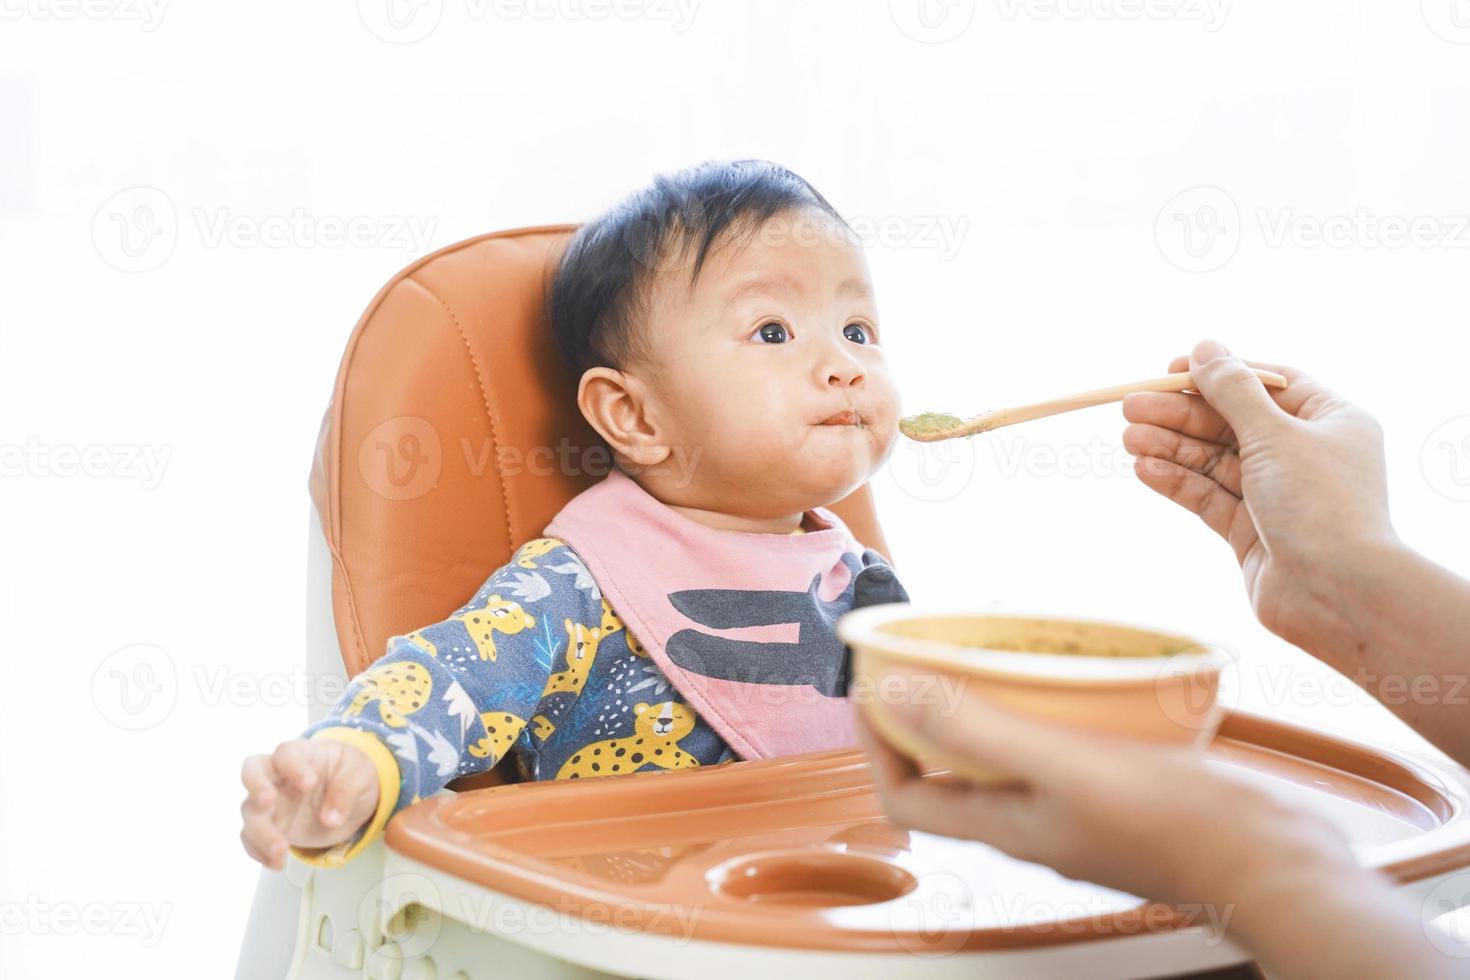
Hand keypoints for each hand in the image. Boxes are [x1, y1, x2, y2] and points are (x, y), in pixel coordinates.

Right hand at [239, 737, 379, 869]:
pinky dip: (259, 852)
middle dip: (256, 786)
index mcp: (301, 753)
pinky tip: (276, 864)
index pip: (286, 752)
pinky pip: (251, 837)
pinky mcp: (270, 825)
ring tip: (281, 852)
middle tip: (268, 802)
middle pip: (252, 771)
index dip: (293, 766)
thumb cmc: (351, 773)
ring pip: (250, 811)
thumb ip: (346, 790)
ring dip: (261, 832)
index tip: (310, 784)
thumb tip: (330, 819)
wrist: (351, 796)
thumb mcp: (360, 774)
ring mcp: (270, 800)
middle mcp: (278, 774)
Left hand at [855, 668, 1354, 906]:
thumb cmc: (1182, 827)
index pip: (905, 799)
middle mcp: (1034, 821)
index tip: (872, 687)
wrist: (1280, 862)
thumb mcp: (1066, 766)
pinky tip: (1079, 668)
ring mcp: (1079, 808)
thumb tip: (894, 695)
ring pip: (1009, 751)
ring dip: (991, 701)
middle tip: (929, 656)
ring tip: (996, 649)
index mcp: (1006, 825)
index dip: (874, 746)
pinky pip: (1064, 742)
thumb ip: (978, 732)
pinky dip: (1053, 703)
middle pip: (950, 770)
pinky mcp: (1123, 791)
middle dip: (928, 712)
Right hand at [1121, 338, 1399, 652]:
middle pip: (1232, 422)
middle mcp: (1306, 455)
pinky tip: (1145, 468)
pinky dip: (1177, 481)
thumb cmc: (1320, 505)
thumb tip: (1205, 347)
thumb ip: (1232, 391)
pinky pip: (1209, 496)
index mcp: (1330, 421)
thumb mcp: (1274, 435)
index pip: (1266, 383)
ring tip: (1128, 438)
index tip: (1172, 369)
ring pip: (1214, 461)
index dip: (1218, 374)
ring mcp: (1277, 495)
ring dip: (1171, 447)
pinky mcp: (1251, 531)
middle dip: (1180, 414)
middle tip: (1130, 406)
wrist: (1339, 595)